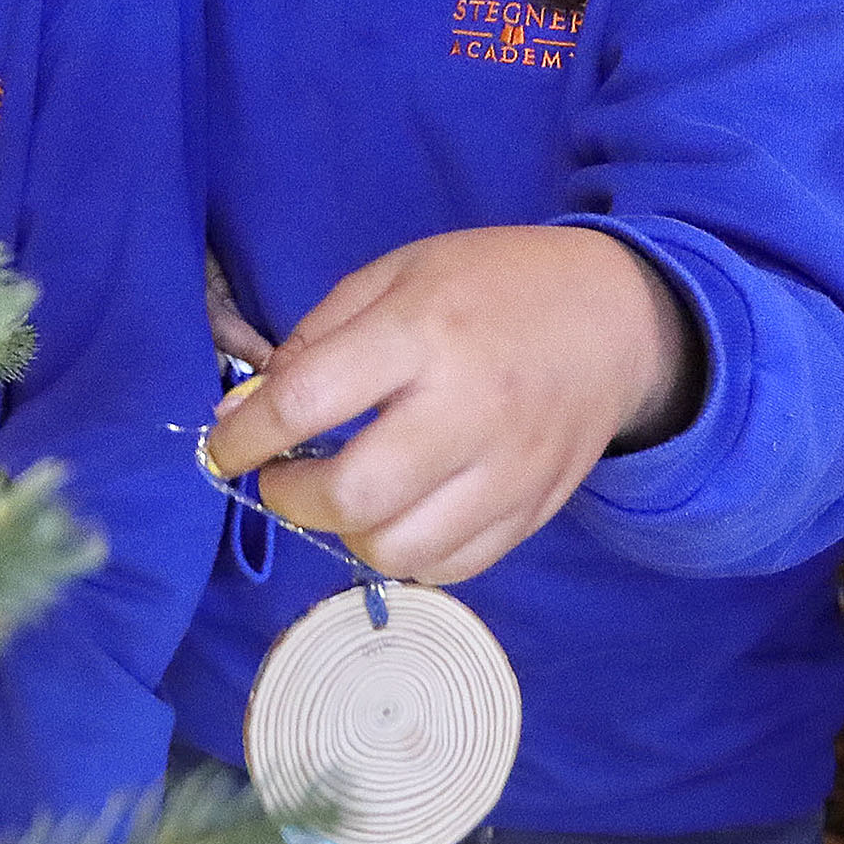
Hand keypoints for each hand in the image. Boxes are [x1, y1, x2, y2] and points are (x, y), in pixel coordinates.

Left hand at [204, 227, 697, 584]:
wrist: (620, 319)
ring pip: (400, 551)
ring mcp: (508, 470)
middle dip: (290, 498)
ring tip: (340, 496)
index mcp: (422, 332)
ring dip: (346, 534)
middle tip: (280, 477)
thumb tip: (245, 412)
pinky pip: (452, 568)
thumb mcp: (394, 274)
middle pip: (353, 496)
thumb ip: (315, 341)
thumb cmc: (489, 286)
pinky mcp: (534, 511)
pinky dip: (406, 554)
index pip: (306, 402)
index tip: (223, 448)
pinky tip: (394, 514)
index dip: (244, 437)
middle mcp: (467, 409)